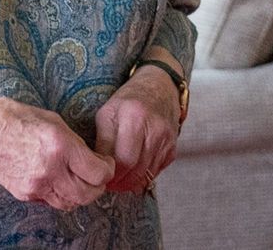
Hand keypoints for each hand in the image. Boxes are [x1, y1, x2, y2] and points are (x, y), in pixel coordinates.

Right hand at [0, 96, 114, 210]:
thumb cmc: (13, 117)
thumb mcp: (51, 119)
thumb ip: (73, 142)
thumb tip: (89, 159)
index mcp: (59, 145)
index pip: (98, 172)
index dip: (107, 169)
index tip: (105, 163)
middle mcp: (50, 168)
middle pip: (88, 194)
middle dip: (98, 186)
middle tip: (97, 176)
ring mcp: (37, 185)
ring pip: (71, 203)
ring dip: (80, 194)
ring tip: (79, 180)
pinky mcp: (26, 194)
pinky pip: (52, 202)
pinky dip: (61, 195)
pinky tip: (58, 181)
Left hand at [94, 65, 180, 193]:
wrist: (160, 88)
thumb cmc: (129, 99)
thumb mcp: (108, 112)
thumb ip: (103, 140)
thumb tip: (99, 167)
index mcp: (135, 117)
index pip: (123, 159)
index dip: (110, 174)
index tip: (100, 177)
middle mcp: (155, 131)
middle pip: (136, 171)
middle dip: (119, 182)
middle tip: (107, 184)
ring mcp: (167, 142)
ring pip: (146, 175)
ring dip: (130, 183)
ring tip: (117, 181)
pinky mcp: (173, 150)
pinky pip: (156, 172)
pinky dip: (142, 177)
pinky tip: (132, 173)